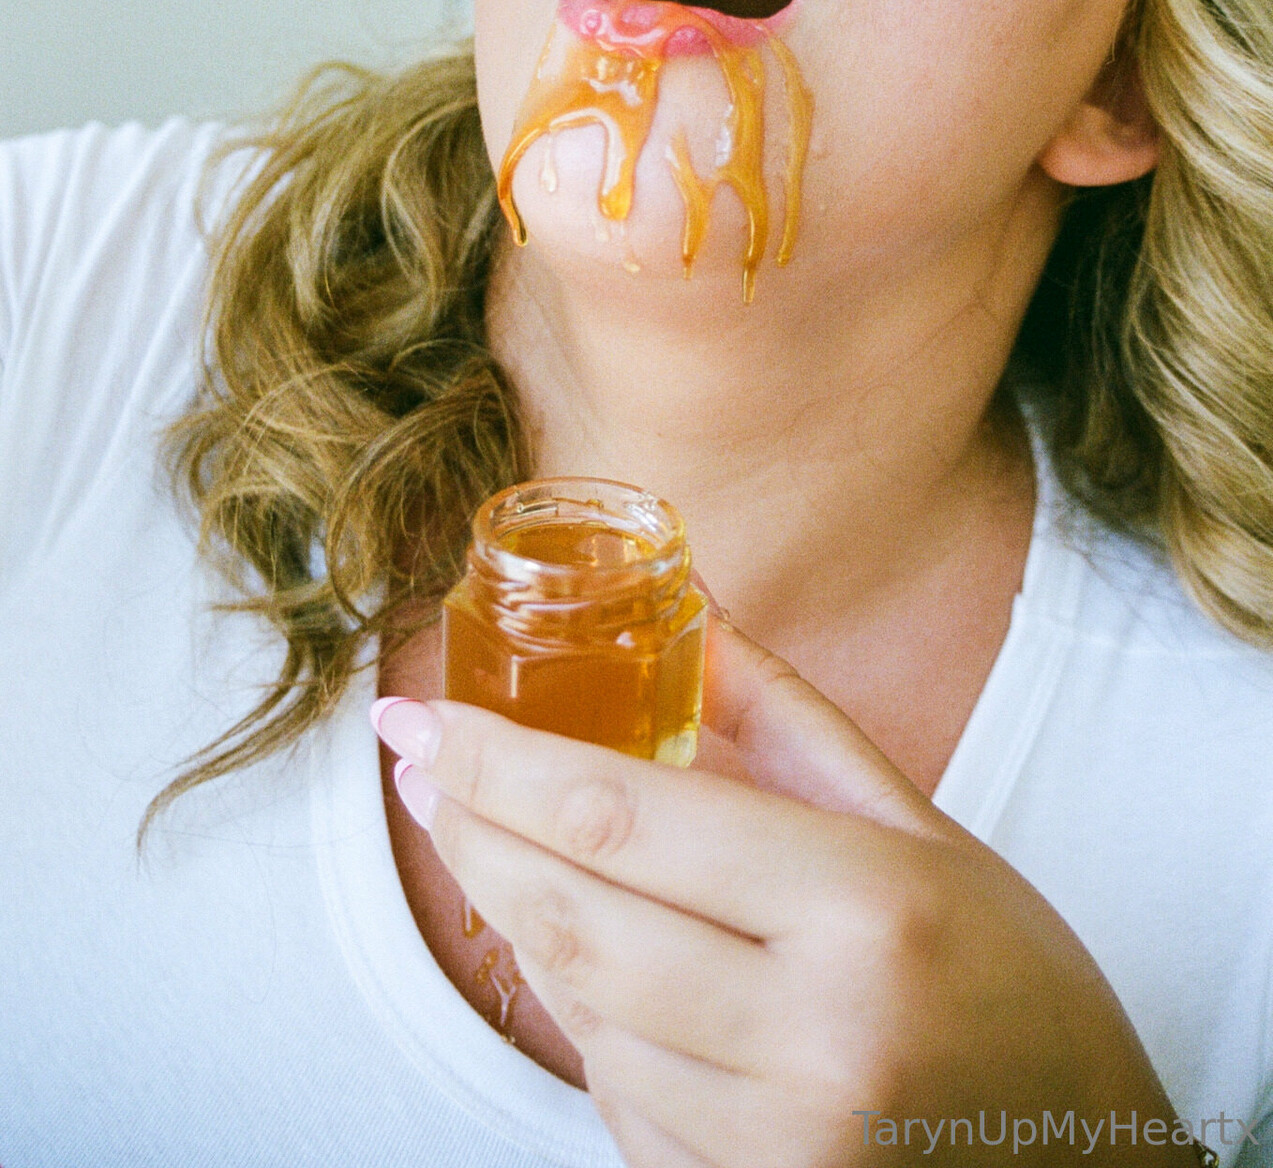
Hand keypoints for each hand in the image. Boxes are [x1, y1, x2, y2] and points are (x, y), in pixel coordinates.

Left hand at [377, 619, 1187, 1167]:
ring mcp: (777, 1145)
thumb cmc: (1016, 980)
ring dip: (530, 924)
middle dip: (473, 833)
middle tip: (424, 771)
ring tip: (520, 853)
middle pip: (571, 918)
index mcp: (865, 908)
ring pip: (580, 1014)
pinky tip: (607, 963)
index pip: (624, 819)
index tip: (425, 719)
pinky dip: (589, 1017)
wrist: (1091, 1167)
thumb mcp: (921, 829)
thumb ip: (788, 721)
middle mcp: (815, 1037)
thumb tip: (687, 615)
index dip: (500, 763)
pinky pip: (617, 1099)